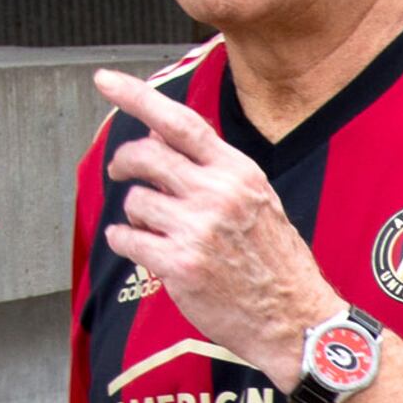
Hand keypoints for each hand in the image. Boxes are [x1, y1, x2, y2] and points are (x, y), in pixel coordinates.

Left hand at [95, 67, 337, 386]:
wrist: (296, 321)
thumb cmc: (277, 264)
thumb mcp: (258, 201)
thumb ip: (212, 170)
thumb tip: (161, 138)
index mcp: (239, 173)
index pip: (179, 122)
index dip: (137, 96)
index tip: (105, 81)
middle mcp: (217, 194)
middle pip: (144, 155)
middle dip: (123, 161)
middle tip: (120, 170)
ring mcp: (196, 229)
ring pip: (134, 201)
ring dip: (135, 215)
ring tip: (158, 231)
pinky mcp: (178, 264)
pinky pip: (127, 239)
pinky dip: (126, 243)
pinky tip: (147, 253)